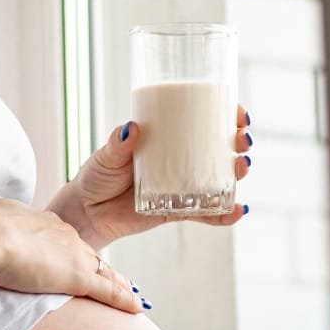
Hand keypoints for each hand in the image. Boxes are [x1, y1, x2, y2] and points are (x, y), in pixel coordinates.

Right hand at [0, 197, 143, 312]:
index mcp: (42, 221)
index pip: (65, 240)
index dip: (75, 252)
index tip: (80, 258)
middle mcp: (63, 234)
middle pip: (89, 254)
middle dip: (101, 267)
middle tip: (117, 279)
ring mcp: (72, 255)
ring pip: (104, 271)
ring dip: (119, 285)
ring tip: (132, 295)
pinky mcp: (76, 277)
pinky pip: (107, 290)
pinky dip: (123, 299)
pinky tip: (137, 308)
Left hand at [50, 105, 253, 249]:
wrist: (87, 212)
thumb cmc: (97, 175)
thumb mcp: (106, 155)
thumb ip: (118, 144)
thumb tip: (132, 128)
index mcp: (167, 137)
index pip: (204, 120)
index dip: (227, 116)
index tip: (238, 115)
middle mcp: (180, 159)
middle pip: (220, 148)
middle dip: (238, 143)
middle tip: (242, 142)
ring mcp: (182, 185)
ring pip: (220, 178)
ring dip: (237, 173)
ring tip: (242, 170)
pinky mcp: (179, 210)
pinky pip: (207, 213)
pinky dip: (224, 214)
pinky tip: (238, 212)